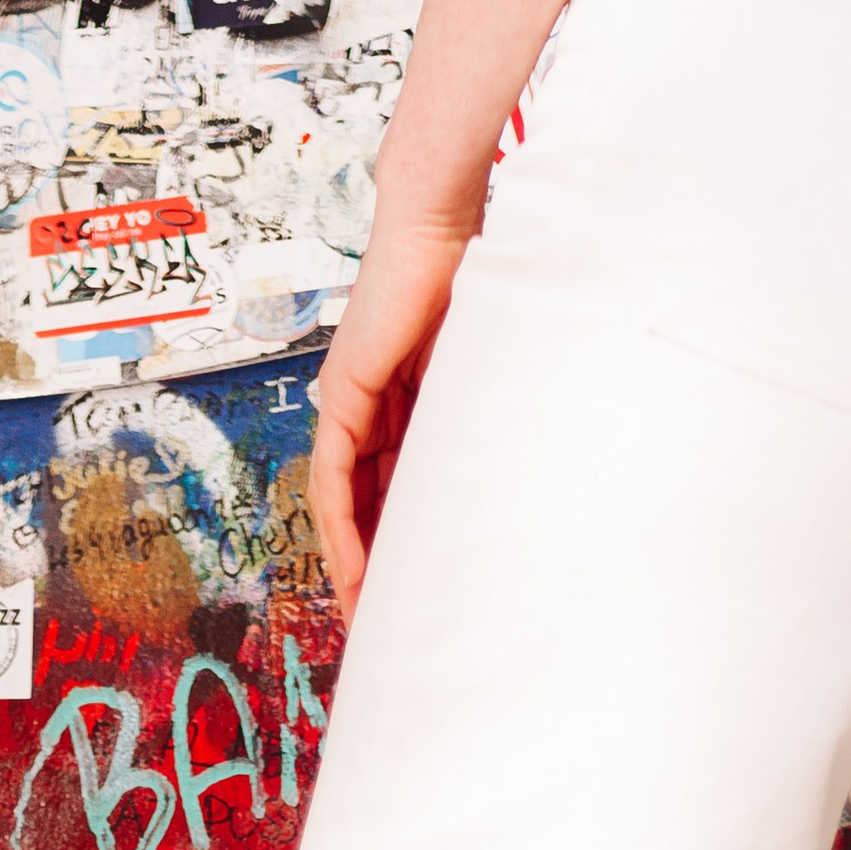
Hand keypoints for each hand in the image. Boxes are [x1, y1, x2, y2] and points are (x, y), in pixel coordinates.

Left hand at [308, 205, 473, 623]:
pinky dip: (342, 525)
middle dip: (374, 563)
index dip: (399, 538)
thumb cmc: (474, 280)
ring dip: (353, 558)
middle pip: (364, 500)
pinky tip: (354, 567)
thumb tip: (516, 472)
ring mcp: (350, 400)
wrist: (441, 226)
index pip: (392, 484)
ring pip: (344, 498)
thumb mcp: (480, 371)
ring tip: (367, 613)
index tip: (414, 588)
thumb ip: (478, 414)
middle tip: (386, 622)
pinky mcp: (342, 394)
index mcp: (403, 398)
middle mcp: (368, 404)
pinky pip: (334, 477)